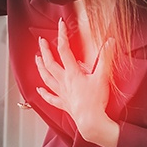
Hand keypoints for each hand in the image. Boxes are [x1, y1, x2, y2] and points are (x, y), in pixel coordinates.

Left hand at [35, 19, 119, 146]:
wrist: (91, 121)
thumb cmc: (96, 100)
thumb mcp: (103, 77)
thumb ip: (106, 58)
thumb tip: (110, 42)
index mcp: (73, 73)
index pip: (64, 50)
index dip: (62, 36)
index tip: (60, 26)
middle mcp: (64, 81)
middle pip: (50, 63)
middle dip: (45, 51)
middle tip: (41, 42)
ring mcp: (62, 93)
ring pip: (47, 78)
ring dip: (40, 68)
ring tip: (36, 59)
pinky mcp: (64, 104)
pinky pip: (50, 98)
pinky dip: (43, 93)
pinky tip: (38, 89)